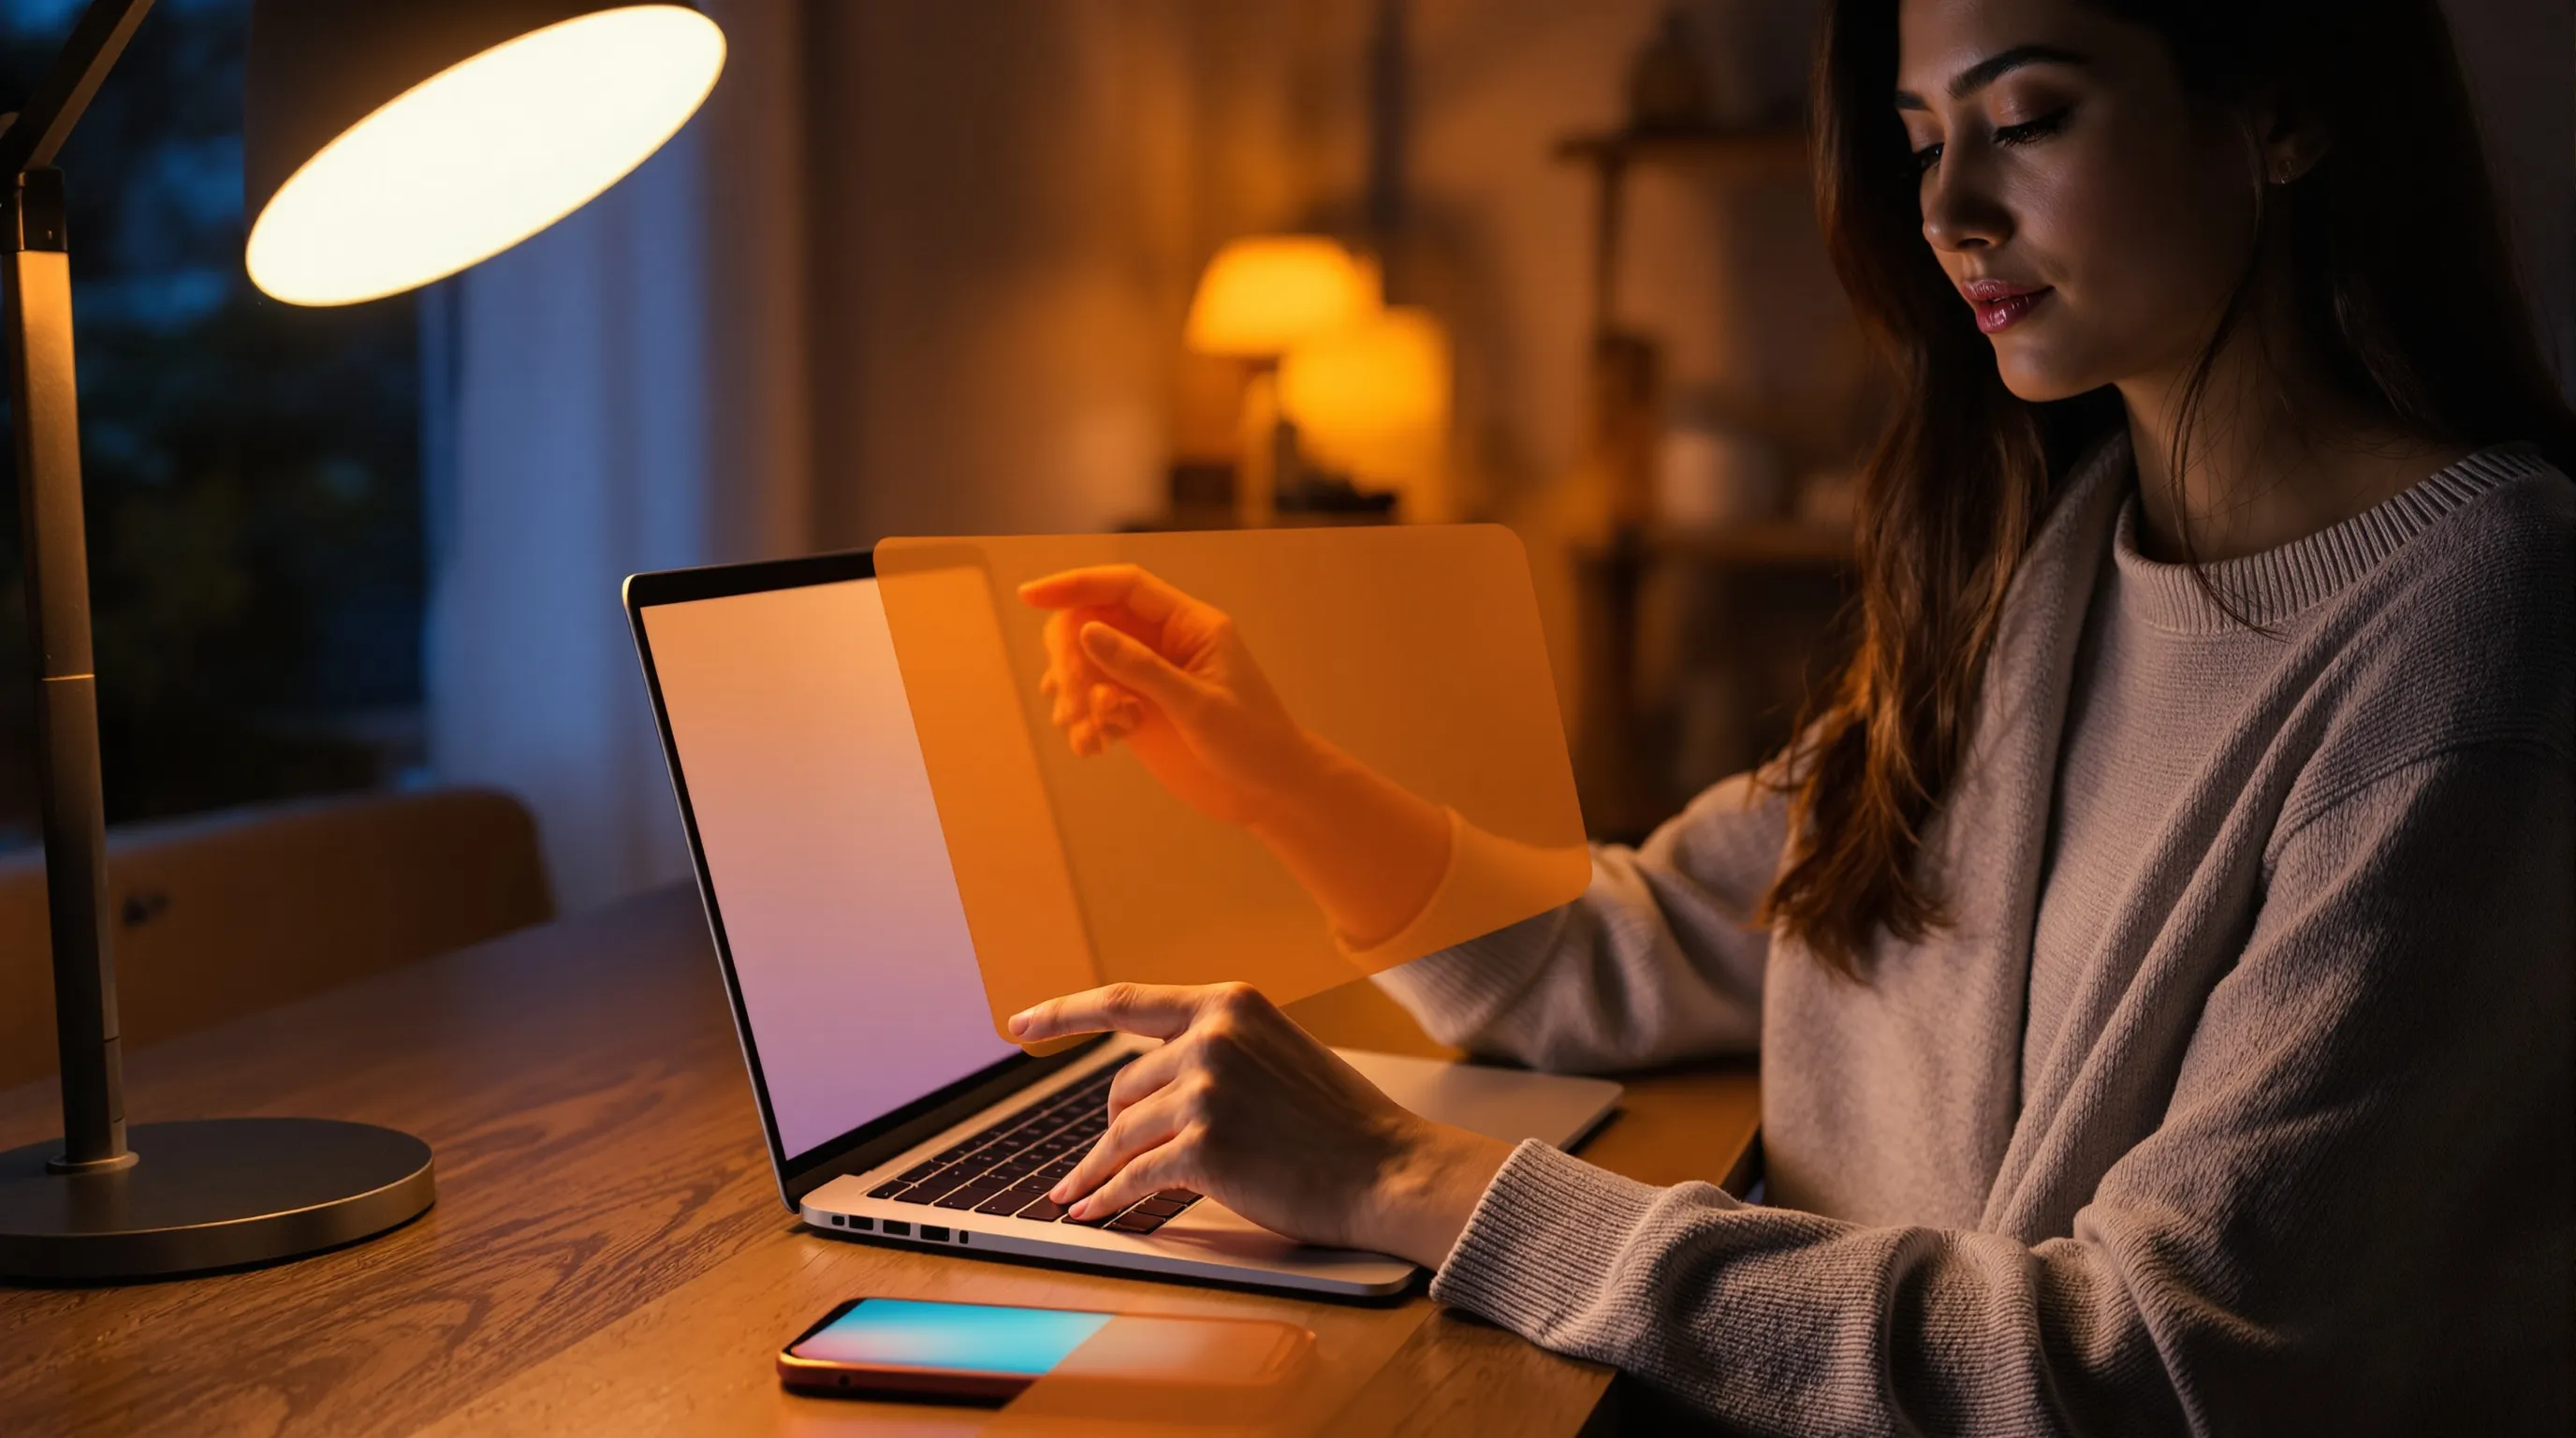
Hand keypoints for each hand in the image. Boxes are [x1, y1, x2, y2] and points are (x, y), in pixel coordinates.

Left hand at [1009, 982, 1513, 1266]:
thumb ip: (1216, 1048)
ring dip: (1097, 1168)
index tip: (1018, 1021)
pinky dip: (1105, 1196)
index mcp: (1230, 1003)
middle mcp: (1213, 1036)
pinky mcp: (1202, 1147)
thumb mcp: (1277, 1051)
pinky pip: (1131, 1176)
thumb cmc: (1339, 1122)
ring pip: (1120, 1134)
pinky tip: (1090, 1208)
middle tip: (1119, 1157)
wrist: (1389, 1171)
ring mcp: (1205, 1090)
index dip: (1062, 1012)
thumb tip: (1142, 1076)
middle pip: (1122, 1086)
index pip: (1124, 1001)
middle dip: (1119, 1126)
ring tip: (1080, 1191)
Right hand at [1017, 565, 1451, 947]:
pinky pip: (1092, 703)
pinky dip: (1083, 723)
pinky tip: (1096, 747)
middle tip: (1075, 702)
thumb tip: (1085, 632)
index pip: (1122, 586)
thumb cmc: (1254, 742)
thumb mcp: (1199, 706)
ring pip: (1086, 665)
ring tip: (1093, 732)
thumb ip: (1142, 668)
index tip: (1029, 596)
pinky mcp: (1139, 711)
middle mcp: (1164, 643)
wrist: (1272, 792)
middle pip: (1092, 623)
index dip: (1074, 585)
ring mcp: (1149, 677)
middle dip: (1071, 658)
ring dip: (1074, 696)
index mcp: (1189, 624)